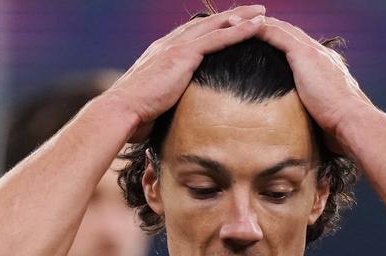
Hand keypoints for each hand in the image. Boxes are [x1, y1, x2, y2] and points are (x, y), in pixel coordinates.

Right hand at [102, 5, 265, 141]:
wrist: (122, 111)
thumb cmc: (136, 115)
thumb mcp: (157, 103)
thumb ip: (170, 100)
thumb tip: (179, 115)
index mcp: (164, 53)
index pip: (195, 36)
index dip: (216, 29)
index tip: (234, 26)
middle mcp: (170, 44)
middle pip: (208, 24)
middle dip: (233, 16)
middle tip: (256, 11)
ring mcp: (177, 47)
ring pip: (216, 26)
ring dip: (242, 18)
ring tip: (263, 13)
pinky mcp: (183, 55)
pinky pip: (217, 39)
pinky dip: (239, 31)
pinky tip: (256, 26)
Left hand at [246, 17, 381, 153]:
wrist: (352, 122)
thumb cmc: (340, 129)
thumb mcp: (324, 117)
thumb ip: (313, 114)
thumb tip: (303, 130)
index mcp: (328, 67)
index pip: (300, 48)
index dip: (282, 43)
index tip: (264, 45)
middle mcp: (321, 54)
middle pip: (289, 33)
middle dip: (267, 28)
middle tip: (243, 26)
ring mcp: (313, 52)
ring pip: (280, 29)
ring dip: (256, 25)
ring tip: (233, 23)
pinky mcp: (304, 54)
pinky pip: (275, 34)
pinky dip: (257, 29)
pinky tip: (238, 29)